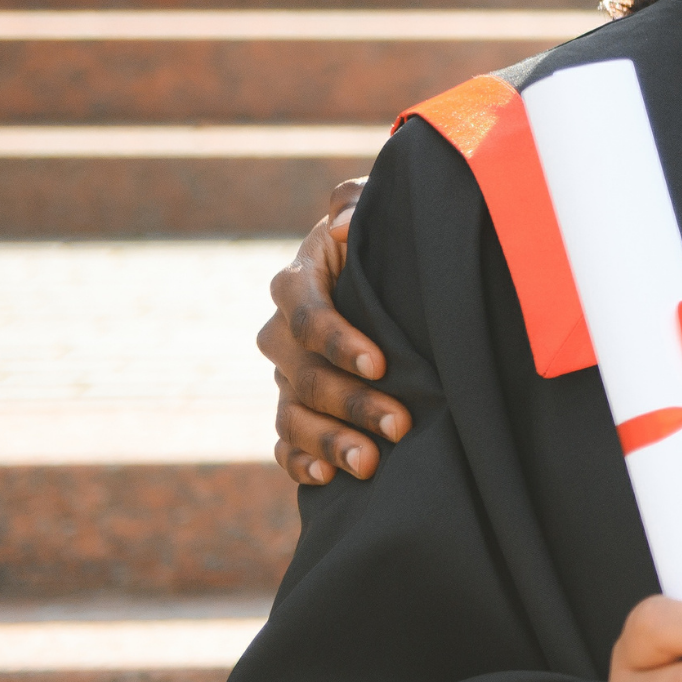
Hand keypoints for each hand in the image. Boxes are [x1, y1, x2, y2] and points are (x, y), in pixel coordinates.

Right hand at [261, 178, 402, 485]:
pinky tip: (329, 477)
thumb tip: (344, 223)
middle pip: (302, 374)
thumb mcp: (377, 212)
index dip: (339, 341)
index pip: (306, 315)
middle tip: (399, 424)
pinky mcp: (293, 409)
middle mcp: (281, 333)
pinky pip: (283, 443)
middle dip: (350, 403)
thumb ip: (358, 204)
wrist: (384, 276)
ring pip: (291, 415)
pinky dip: (301, 462)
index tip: (381, 364)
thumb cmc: (383, 241)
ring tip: (369, 464)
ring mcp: (284, 376)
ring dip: (328, 442)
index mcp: (298, 282)